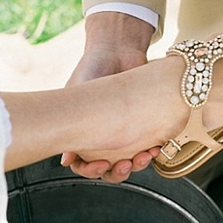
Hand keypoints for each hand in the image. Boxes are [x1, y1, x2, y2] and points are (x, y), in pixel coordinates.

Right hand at [62, 11, 155, 181]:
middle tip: (122, 166)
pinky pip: (146, 148)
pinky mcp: (142, 126)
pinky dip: (151, 152)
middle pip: (106, 169)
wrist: (118, 49)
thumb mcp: (76, 95)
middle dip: (115, 173)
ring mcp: (123, 133)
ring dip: (135, 166)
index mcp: (81, 133)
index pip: (82, 163)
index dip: (89, 170)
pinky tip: (155, 149)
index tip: (100, 165)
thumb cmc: (91, 68)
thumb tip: (66, 160)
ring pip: (127, 163)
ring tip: (141, 158)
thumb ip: (72, 124)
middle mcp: (102, 137)